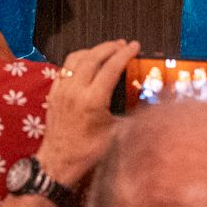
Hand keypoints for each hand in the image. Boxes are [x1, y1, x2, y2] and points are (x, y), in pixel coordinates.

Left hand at [36, 40, 138, 187]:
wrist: (59, 162)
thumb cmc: (87, 152)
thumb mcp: (116, 134)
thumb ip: (133, 118)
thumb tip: (152, 108)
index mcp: (92, 100)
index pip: (111, 67)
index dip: (125, 53)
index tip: (134, 46)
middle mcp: (75, 91)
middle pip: (93, 57)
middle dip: (110, 47)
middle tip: (122, 44)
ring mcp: (62, 90)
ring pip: (76, 58)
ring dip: (92, 50)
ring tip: (106, 49)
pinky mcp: (53, 93)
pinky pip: (64, 67)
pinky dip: (77, 60)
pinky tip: (86, 63)